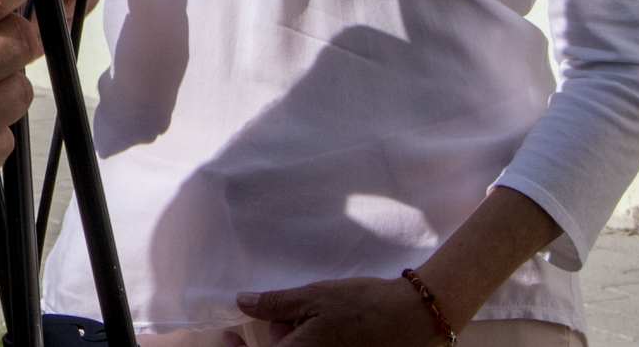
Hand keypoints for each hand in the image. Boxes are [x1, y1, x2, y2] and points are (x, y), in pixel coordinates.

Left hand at [228, 277, 443, 346]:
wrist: (411, 318)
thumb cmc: (362, 306)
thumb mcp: (312, 297)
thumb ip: (274, 304)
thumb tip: (242, 303)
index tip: (227, 337)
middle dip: (279, 337)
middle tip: (294, 314)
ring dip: (297, 339)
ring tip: (316, 318)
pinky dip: (314, 341)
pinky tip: (328, 327)